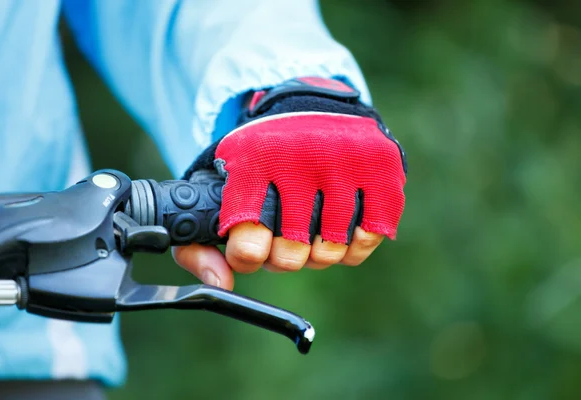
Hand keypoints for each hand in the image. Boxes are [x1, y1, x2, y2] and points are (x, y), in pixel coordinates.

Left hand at [173, 77, 406, 289]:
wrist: (314, 106)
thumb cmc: (263, 159)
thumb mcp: (218, 188)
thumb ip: (200, 244)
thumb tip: (221, 285)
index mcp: (254, 161)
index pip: (248, 244)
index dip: (247, 256)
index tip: (251, 245)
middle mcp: (302, 159)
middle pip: (290, 256)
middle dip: (282, 256)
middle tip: (283, 237)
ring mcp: (346, 164)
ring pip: (329, 252)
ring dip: (317, 251)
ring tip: (310, 227)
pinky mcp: (380, 171)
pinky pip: (365, 240)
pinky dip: (351, 243)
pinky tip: (340, 223)